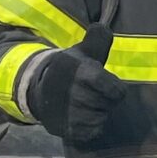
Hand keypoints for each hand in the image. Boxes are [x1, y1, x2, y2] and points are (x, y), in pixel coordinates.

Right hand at [26, 24, 127, 145]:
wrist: (39, 91)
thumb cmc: (69, 70)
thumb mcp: (83, 51)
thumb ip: (98, 39)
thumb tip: (102, 26)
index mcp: (84, 73)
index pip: (117, 91)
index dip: (115, 88)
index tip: (105, 83)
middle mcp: (78, 95)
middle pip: (110, 105)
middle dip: (105, 99)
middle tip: (92, 93)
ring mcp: (72, 115)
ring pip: (102, 118)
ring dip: (98, 112)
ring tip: (86, 104)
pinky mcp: (69, 130)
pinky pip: (93, 131)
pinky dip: (91, 125)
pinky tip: (82, 116)